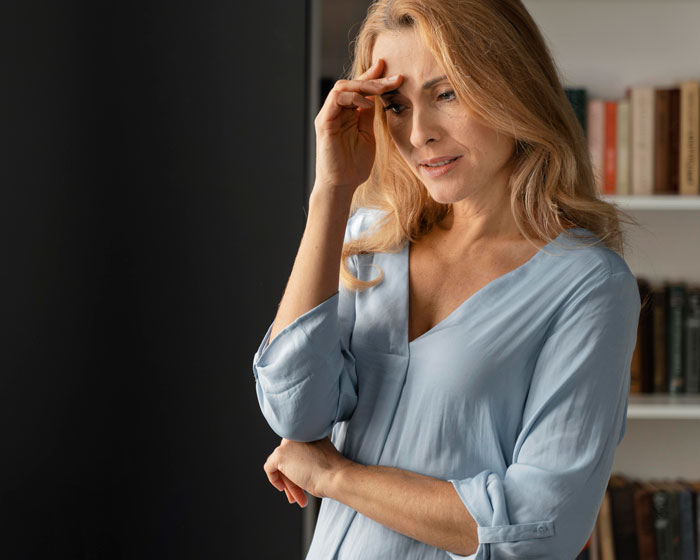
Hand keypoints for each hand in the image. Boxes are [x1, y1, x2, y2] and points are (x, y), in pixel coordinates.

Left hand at [263, 437, 352, 507]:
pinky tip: (282, 488)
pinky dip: (274, 479)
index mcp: (310, 431)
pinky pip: (270, 467)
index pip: (297, 451)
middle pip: (289, 458)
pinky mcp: (280, 453)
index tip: (302, 482)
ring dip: (289, 484)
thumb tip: (292, 466)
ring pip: (282, 465)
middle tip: (298, 495)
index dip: (299, 468)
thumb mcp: (320, 457)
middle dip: (292, 479)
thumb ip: (307, 455)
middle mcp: (298, 433)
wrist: (335, 476)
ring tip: (297, 499)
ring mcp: (288, 442)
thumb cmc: (333, 472)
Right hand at [313, 58, 402, 194]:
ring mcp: (328, 116)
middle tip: (394, 77)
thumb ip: (367, 117)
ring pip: (343, 86)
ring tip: (383, 89)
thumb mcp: (367, 136)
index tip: (393, 73)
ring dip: (364, 84)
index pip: (358, 89)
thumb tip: (375, 98)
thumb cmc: (354, 165)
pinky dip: (353, 98)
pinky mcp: (324, 123)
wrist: (343, 185)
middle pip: (351, 83)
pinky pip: (336, 99)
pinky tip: (367, 105)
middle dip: (373, 78)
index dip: (374, 78)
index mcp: (346, 114)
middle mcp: (335, 112)